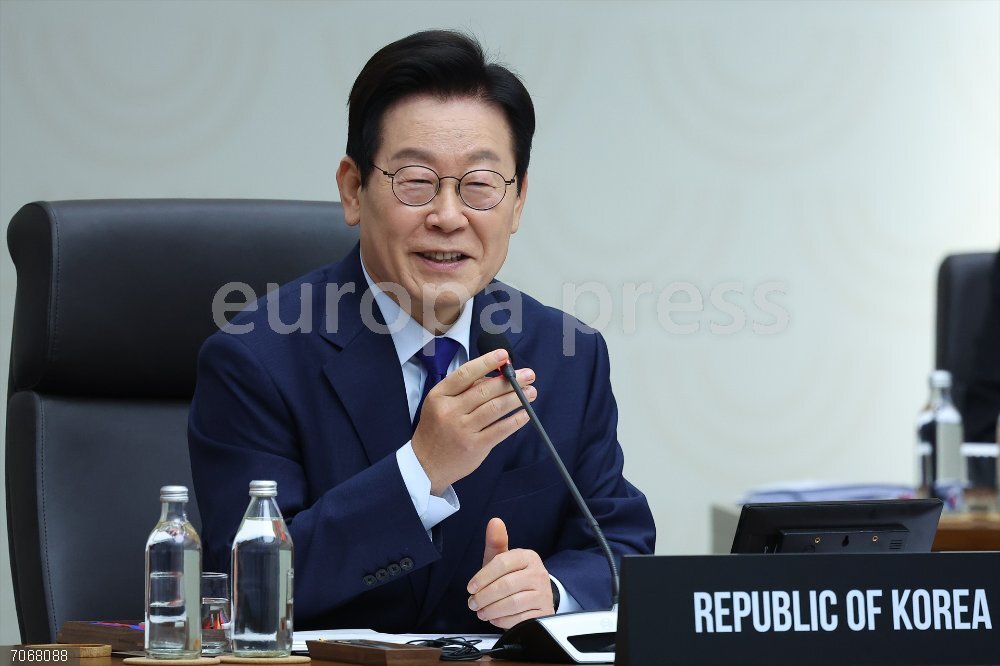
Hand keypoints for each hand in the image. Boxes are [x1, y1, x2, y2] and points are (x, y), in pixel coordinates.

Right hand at [412, 350, 536, 493]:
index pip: (466, 374)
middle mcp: (450, 411)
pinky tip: (525, 413)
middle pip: (485, 390)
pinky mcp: (475, 446)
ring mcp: (463, 429)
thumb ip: (463, 389)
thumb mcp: (439, 403)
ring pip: (495, 408)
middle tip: (528, 375)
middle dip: (511, 381)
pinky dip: (515, 420)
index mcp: (439, 395)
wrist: (425, 464)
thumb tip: (495, 375)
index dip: (487, 362)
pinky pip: (500, 430)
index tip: (504, 356)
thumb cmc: (436, 429)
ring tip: (531, 392)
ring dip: (517, 398)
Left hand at [467, 517, 554, 628]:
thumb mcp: (503, 559)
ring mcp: (543, 594)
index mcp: (528, 557)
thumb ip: (496, 542)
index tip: (471, 587)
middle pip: (506, 585)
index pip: (502, 563)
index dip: (483, 576)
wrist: (535, 595)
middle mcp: (539, 573)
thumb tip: (494, 522)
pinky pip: (519, 619)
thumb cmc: (514, 575)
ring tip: (482, 611)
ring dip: (491, 610)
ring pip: (512, 603)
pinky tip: (495, 618)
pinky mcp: (543, 613)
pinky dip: (503, 621)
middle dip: (484, 596)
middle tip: (473, 603)